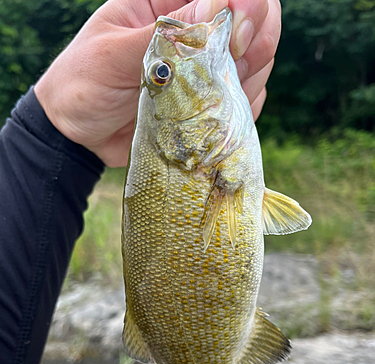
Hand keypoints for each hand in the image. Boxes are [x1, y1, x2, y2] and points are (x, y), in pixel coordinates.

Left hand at [34, 0, 280, 166]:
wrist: (78, 135)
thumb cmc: (84, 84)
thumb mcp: (114, 54)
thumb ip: (166, 35)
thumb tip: (218, 10)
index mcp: (167, 5)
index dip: (246, 5)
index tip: (236, 35)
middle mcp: (194, 31)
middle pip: (255, 19)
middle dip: (258, 40)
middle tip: (235, 66)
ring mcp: (204, 67)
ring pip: (257, 60)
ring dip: (250, 78)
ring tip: (214, 97)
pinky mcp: (207, 101)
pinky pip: (243, 100)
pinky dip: (241, 108)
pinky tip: (215, 118)